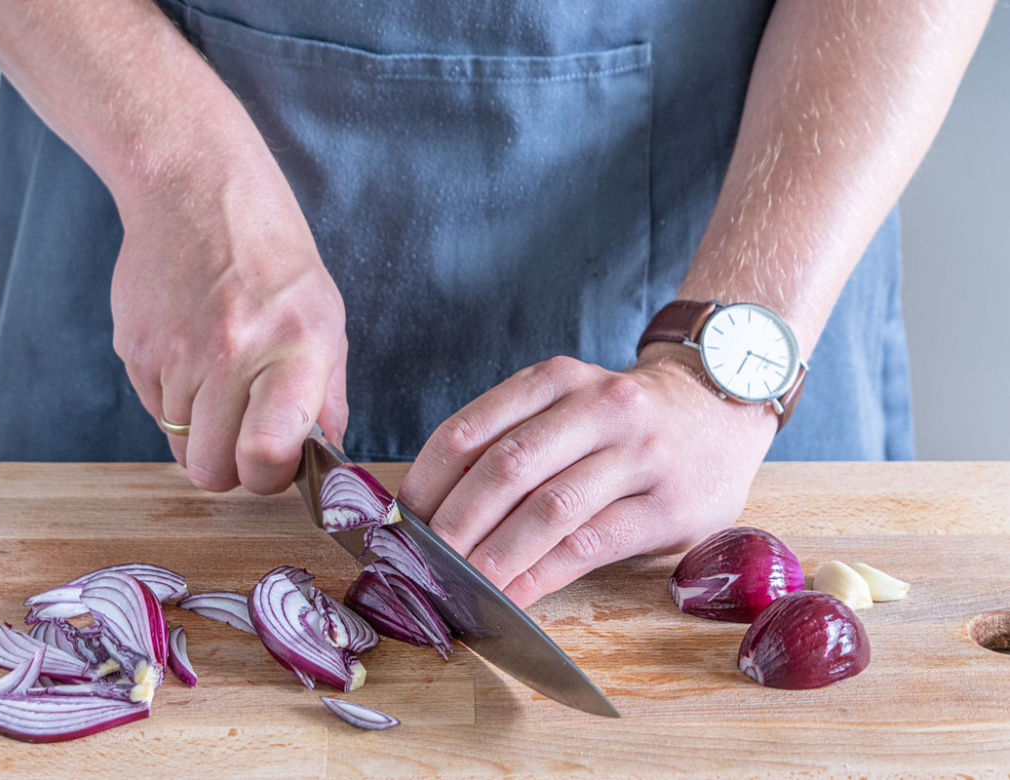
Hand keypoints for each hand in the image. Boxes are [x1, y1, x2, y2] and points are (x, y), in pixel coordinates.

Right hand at [111, 142, 347, 494]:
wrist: (197, 194)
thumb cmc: (273, 261)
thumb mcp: (324, 319)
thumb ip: (328, 396)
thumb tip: (326, 458)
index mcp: (293, 348)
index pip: (267, 452)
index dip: (269, 475)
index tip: (275, 462)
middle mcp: (232, 354)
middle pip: (213, 469)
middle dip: (231, 466)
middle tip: (247, 434)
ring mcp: (176, 354)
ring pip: (182, 447)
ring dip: (203, 431)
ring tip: (222, 379)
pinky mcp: (135, 351)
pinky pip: (155, 413)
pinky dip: (175, 402)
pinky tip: (193, 356)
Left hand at [397, 346, 776, 607]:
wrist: (720, 409)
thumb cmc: (623, 421)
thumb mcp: (568, 403)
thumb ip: (512, 439)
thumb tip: (434, 508)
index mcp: (556, 380)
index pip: (471, 430)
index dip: (428, 481)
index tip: (400, 523)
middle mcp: (598, 407)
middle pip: (507, 468)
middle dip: (455, 523)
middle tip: (421, 564)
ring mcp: (639, 455)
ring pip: (549, 508)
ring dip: (496, 555)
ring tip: (461, 587)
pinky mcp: (669, 505)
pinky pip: (592, 544)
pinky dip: (543, 574)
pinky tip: (514, 596)